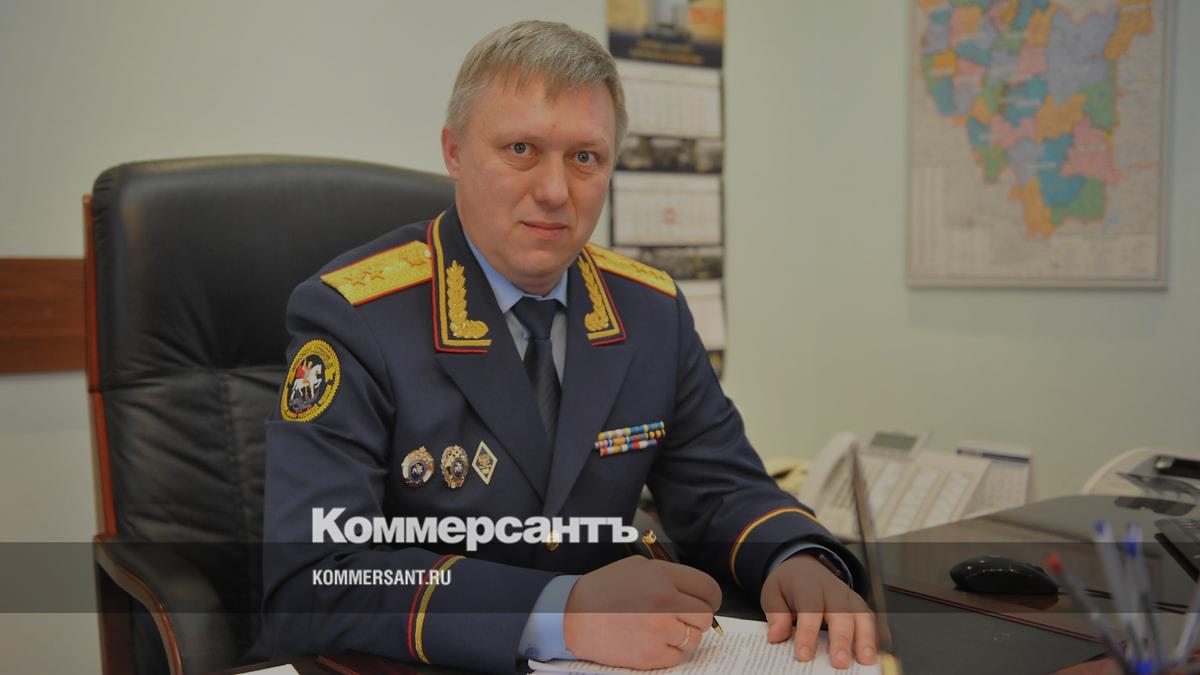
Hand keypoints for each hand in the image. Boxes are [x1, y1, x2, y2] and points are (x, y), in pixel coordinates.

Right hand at [563, 555, 721, 668]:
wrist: (571, 616)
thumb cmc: (604, 589)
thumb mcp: (638, 567)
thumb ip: (670, 577)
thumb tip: (698, 595)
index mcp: (662, 576)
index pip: (708, 589)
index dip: (709, 598)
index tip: (705, 603)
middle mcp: (664, 602)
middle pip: (705, 616)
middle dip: (697, 618)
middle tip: (682, 618)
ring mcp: (658, 630)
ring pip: (694, 639)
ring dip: (683, 636)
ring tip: (662, 630)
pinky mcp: (650, 655)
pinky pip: (677, 657)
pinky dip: (669, 652)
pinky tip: (652, 642)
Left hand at [760, 554, 876, 668]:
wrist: (804, 567)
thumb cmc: (790, 584)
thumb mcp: (773, 593)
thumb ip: (776, 614)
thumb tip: (776, 636)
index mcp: (808, 586)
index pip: (809, 609)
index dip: (807, 633)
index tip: (803, 655)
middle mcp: (832, 590)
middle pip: (841, 613)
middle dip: (841, 639)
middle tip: (839, 662)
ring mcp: (849, 597)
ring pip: (862, 615)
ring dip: (866, 639)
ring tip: (865, 661)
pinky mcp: (859, 605)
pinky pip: (871, 620)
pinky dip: (876, 636)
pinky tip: (875, 654)